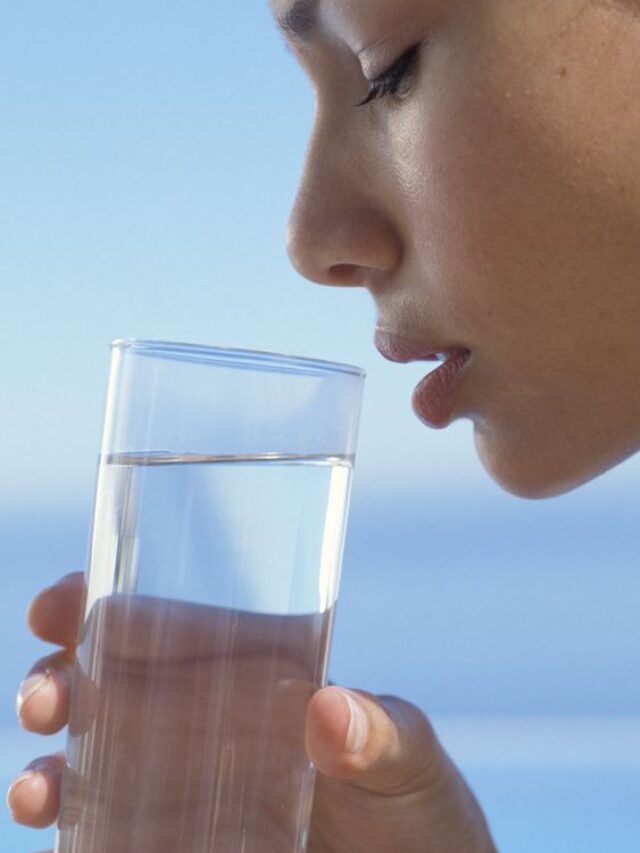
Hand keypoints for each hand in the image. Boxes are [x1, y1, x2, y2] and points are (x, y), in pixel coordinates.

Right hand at [8, 573, 496, 851]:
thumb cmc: (417, 808)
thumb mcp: (409, 760)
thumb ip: (382, 734)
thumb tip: (330, 713)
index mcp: (255, 670)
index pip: (171, 621)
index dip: (105, 603)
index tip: (62, 604)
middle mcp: (210, 719)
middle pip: (112, 683)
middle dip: (62, 679)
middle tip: (46, 699)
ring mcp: (189, 784)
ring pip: (95, 755)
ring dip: (50, 759)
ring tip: (36, 787)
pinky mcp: (179, 839)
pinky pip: (107, 823)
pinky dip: (71, 818)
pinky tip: (54, 826)